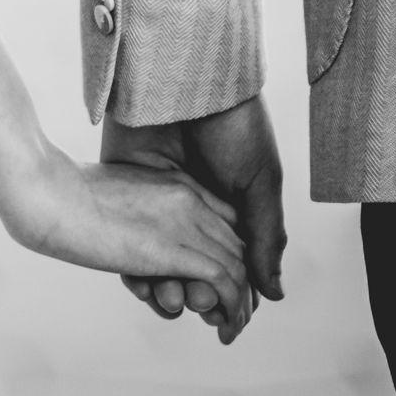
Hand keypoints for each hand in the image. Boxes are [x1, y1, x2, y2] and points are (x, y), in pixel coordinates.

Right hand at [5, 144, 253, 336]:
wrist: (47, 194)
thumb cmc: (62, 193)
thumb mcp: (111, 194)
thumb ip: (136, 210)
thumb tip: (133, 236)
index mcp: (172, 181)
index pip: (226, 220)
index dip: (229, 252)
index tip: (219, 280)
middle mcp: (187, 198)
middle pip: (238, 245)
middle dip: (240, 282)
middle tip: (229, 312)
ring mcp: (183, 222)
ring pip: (238, 268)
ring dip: (239, 303)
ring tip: (229, 327)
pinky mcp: (175, 250)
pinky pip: (225, 283)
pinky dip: (232, 309)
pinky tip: (224, 327)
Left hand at [100, 95, 286, 338]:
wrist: (185, 75)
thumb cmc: (233, 122)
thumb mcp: (260, 180)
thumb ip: (262, 236)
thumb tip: (272, 294)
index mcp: (229, 206)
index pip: (230, 266)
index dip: (230, 296)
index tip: (226, 320)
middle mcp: (192, 204)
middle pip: (192, 267)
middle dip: (195, 295)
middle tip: (197, 306)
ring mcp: (156, 194)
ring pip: (157, 257)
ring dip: (162, 285)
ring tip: (169, 298)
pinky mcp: (123, 179)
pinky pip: (126, 231)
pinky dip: (131, 261)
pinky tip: (140, 281)